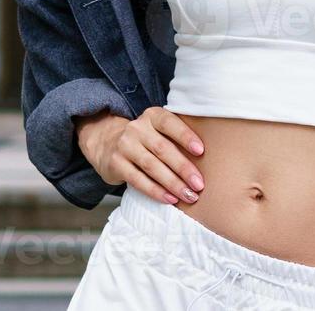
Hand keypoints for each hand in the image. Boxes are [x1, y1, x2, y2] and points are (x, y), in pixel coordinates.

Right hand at [76, 105, 205, 204]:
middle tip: (199, 184)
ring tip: (189, 195)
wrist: (106, 143)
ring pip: (151, 166)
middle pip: (163, 149)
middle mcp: (136, 128)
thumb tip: (207, 160)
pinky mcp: (116, 164)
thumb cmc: (144, 140)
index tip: (200, 151)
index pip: (169, 123)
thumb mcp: (157, 130)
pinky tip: (170, 198)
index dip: (185, 136)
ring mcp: (124, 146)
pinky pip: (138, 180)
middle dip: (183, 168)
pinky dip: (156, 191)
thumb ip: (175, 137)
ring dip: (172, 183)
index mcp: (152, 116)